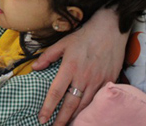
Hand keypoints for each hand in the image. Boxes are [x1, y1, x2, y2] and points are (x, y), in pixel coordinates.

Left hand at [33, 8, 126, 124]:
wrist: (109, 29)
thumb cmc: (84, 36)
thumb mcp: (62, 43)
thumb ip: (47, 56)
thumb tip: (35, 68)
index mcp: (69, 67)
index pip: (56, 92)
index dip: (48, 107)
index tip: (42, 118)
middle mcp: (83, 77)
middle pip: (71, 103)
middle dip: (62, 119)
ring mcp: (98, 80)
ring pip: (85, 105)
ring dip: (76, 117)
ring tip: (68, 125)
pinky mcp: (109, 81)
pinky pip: (98, 99)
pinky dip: (91, 110)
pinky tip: (85, 116)